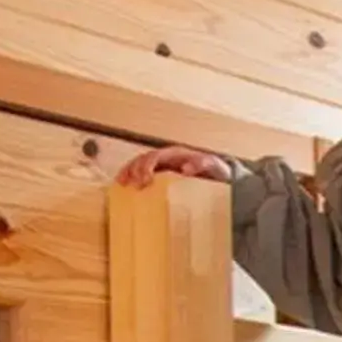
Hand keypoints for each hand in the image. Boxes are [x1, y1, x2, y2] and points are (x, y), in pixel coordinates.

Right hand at [116, 144, 232, 187]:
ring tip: (120, 183)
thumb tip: (185, 169)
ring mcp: (162, 166)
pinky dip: (132, 178)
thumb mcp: (213, 166)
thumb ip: (202, 164)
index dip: (147, 166)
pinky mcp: (161, 175)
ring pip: (139, 164)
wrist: (220, 175)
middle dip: (135, 170)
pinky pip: (143, 173)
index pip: (156, 156)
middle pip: (144, 159)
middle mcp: (166, 158)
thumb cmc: (216, 170)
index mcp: (176, 154)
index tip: (145, 180)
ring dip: (128, 172)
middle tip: (132, 185)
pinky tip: (124, 187)